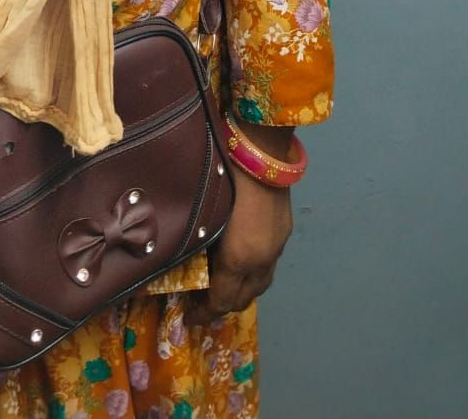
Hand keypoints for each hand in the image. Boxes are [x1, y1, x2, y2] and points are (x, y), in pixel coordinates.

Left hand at [185, 166, 293, 323]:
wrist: (261, 151)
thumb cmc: (223, 175)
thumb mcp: (204, 212)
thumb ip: (197, 240)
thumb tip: (183, 255)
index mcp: (238, 258)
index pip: (222, 301)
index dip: (204, 313)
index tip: (188, 317)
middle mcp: (261, 259)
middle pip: (243, 299)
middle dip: (222, 307)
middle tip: (202, 303)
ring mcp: (276, 247)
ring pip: (260, 285)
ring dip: (241, 292)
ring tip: (222, 286)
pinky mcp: (283, 233)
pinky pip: (268, 266)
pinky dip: (253, 273)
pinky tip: (241, 261)